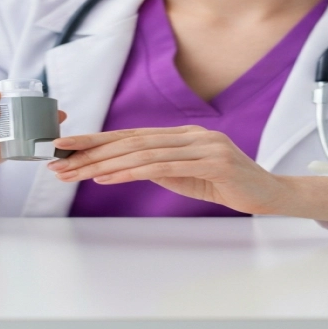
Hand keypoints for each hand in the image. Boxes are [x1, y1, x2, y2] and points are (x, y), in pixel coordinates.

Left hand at [46, 125, 290, 214]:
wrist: (268, 194)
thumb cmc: (226, 185)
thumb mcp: (186, 175)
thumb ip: (158, 167)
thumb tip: (119, 166)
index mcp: (182, 134)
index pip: (131, 135)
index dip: (96, 140)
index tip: (65, 147)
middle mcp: (190, 134)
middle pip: (131, 141)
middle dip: (91, 151)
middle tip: (59, 161)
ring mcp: (203, 145)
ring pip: (143, 151)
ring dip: (105, 162)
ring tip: (76, 172)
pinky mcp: (212, 162)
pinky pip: (164, 166)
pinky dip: (132, 171)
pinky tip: (109, 177)